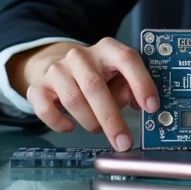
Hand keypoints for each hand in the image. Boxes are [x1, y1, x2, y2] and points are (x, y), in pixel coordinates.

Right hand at [14, 37, 159, 150]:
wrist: (61, 68)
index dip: (141, 83)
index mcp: (107, 49)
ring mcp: (57, 69)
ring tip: (98, 127)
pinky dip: (59, 123)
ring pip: (73, 100)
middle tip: (123, 140)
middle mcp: (81, 56)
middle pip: (95, 86)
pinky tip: (70, 127)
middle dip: (112, 119)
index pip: (126, 58)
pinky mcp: (39, 87)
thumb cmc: (97, 76)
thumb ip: (128, 88)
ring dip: (90, 121)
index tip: (151, 106)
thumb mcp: (117, 76)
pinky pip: (46, 110)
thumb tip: (142, 105)